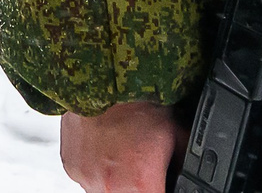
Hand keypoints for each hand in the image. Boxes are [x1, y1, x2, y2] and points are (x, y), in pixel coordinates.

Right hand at [60, 99, 180, 192]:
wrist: (103, 79)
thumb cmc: (137, 102)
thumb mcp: (177, 133)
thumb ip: (184, 162)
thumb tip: (189, 173)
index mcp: (140, 185)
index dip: (161, 187)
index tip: (159, 179)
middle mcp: (110, 189)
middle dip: (140, 185)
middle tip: (141, 162)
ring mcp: (87, 180)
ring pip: (107, 190)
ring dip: (117, 179)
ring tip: (123, 151)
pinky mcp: (72, 169)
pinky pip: (88, 177)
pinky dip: (98, 167)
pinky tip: (107, 146)